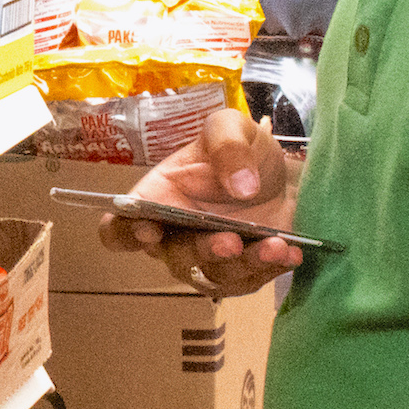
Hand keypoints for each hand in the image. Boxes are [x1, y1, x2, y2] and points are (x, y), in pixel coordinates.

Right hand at [98, 108, 303, 296]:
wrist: (284, 173)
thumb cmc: (242, 150)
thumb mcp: (231, 127)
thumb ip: (228, 145)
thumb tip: (239, 186)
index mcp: (157, 200)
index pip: (118, 229)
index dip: (126, 234)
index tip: (149, 228)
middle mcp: (174, 235)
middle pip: (173, 258)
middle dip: (201, 251)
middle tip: (230, 240)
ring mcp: (208, 258)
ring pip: (214, 276)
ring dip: (243, 264)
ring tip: (275, 246)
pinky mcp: (241, 272)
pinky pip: (249, 282)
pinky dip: (270, 269)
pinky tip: (291, 253)